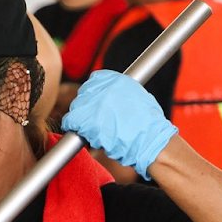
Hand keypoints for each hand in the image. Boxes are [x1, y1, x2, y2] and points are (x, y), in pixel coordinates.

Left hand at [62, 69, 177, 179]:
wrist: (151, 141)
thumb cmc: (149, 125)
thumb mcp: (138, 97)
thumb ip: (120, 93)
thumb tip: (108, 96)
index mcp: (118, 80)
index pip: (94, 80)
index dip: (92, 95)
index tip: (94, 105)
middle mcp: (105, 88)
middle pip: (83, 95)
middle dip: (86, 108)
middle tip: (94, 121)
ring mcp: (95, 103)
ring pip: (76, 108)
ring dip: (81, 119)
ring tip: (95, 130)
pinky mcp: (87, 120)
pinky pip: (70, 122)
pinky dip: (72, 128)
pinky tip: (82, 134)